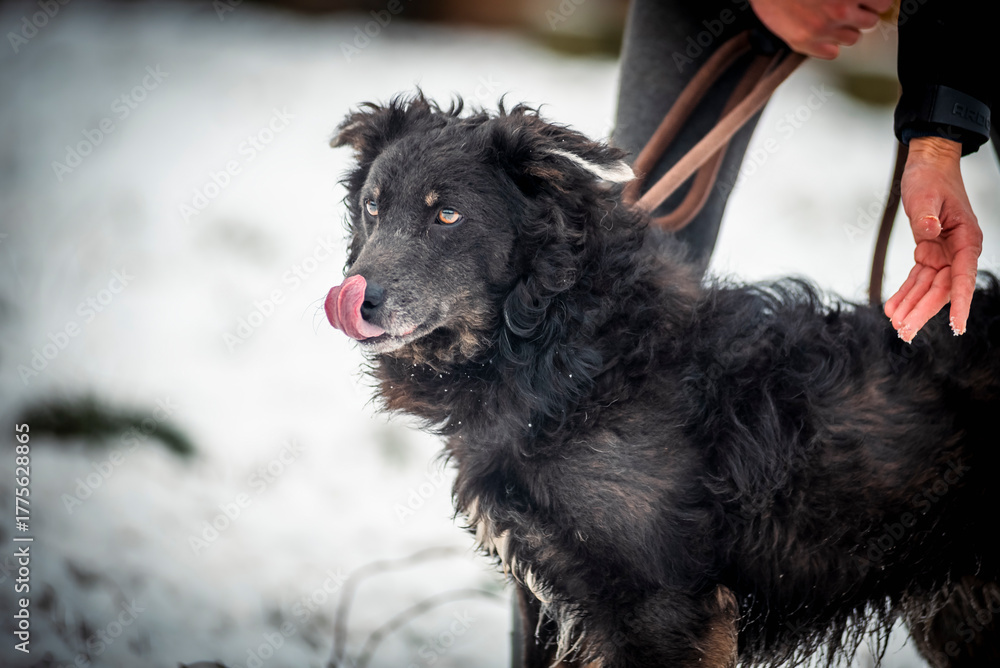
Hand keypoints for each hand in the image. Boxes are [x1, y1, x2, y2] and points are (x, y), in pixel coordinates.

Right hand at [749, 0, 892, 58]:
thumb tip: (864, 1)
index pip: (883, 3)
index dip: (875, 2)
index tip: (870, 2)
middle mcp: (838, 10)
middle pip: (870, 22)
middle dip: (862, 14)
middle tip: (849, 9)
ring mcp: (822, 29)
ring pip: (852, 39)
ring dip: (846, 30)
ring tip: (831, 19)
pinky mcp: (805, 43)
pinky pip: (832, 53)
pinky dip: (829, 45)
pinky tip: (821, 33)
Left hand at [885, 136, 982, 341]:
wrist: (928, 166)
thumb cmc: (930, 177)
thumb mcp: (924, 194)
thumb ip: (926, 215)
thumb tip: (928, 232)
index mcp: (966, 239)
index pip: (963, 277)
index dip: (959, 302)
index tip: (958, 325)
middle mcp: (958, 251)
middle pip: (942, 288)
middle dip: (924, 311)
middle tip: (905, 332)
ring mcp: (944, 254)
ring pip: (929, 288)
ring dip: (912, 307)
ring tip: (896, 326)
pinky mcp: (929, 253)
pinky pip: (918, 279)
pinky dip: (905, 293)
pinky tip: (892, 309)